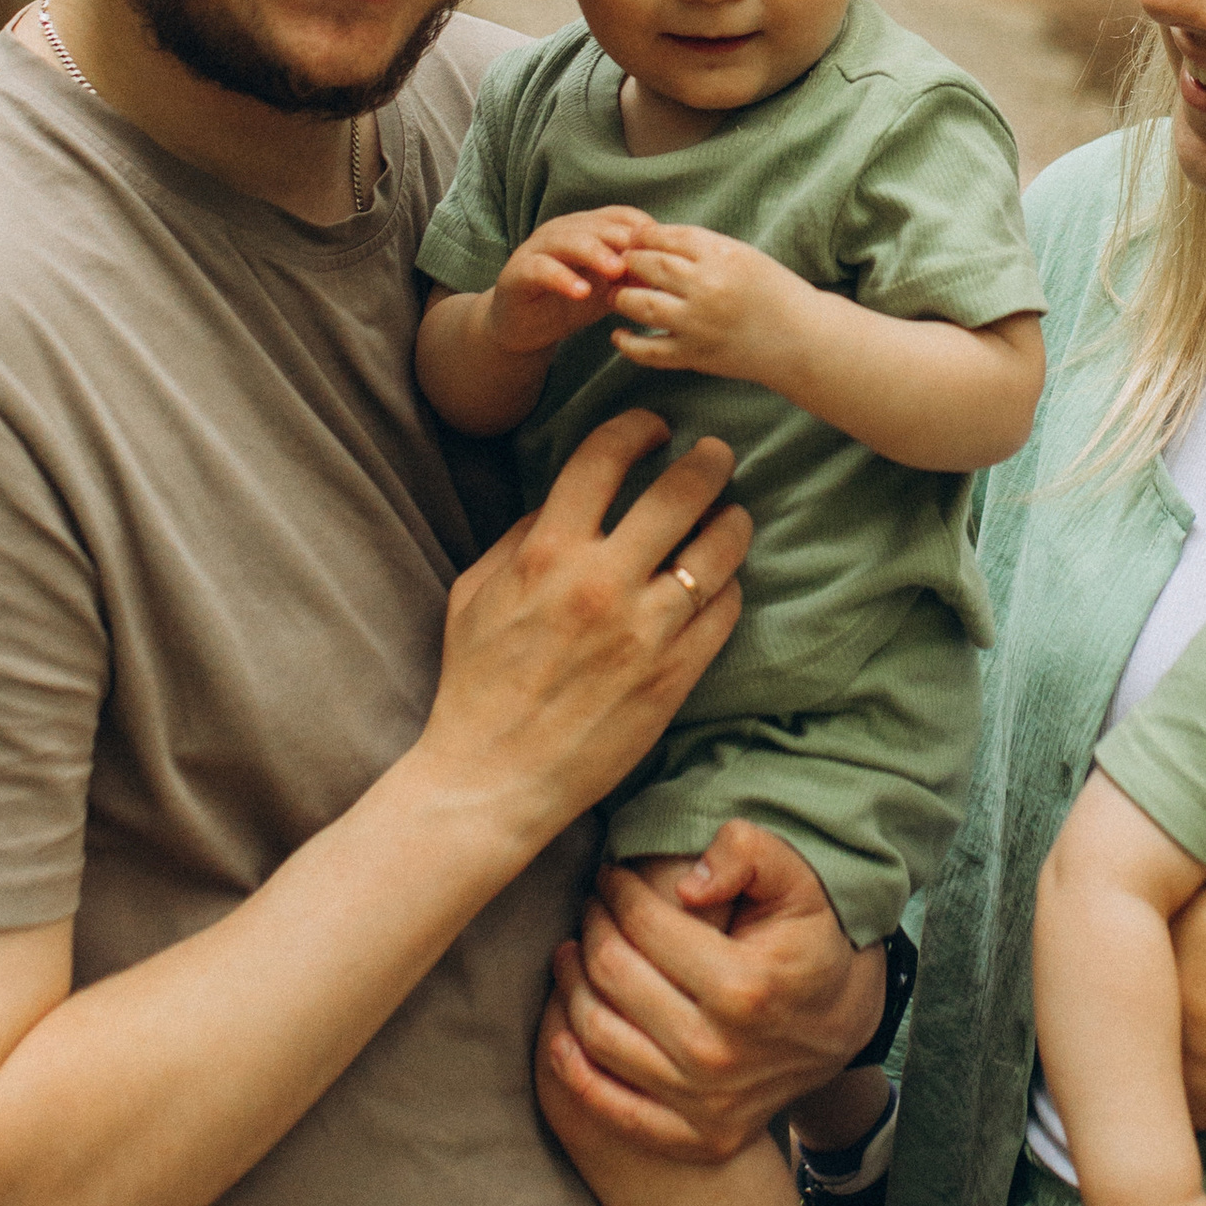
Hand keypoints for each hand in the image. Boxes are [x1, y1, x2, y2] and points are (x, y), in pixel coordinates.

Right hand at [420, 408, 749, 842]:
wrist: (492, 779)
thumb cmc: (476, 685)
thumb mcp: (474, 593)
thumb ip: (520, 536)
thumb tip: (563, 500)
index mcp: (548, 554)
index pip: (606, 456)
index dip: (638, 427)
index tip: (654, 428)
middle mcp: (603, 584)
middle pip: (682, 492)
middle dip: (708, 461)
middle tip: (716, 454)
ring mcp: (646, 632)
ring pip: (719, 549)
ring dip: (732, 521)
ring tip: (729, 515)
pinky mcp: (675, 676)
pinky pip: (724, 612)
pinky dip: (727, 587)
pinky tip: (717, 582)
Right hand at [485, 206, 661, 359]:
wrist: (526, 328)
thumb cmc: (572, 301)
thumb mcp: (609, 289)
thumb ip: (632, 277)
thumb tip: (667, 272)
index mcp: (587, 229)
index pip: (618, 216)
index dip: (641, 228)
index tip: (664, 247)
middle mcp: (562, 231)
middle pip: (595, 225)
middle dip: (621, 239)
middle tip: (642, 257)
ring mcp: (537, 249)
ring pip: (567, 240)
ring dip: (594, 253)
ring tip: (615, 270)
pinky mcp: (517, 272)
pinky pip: (540, 269)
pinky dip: (561, 278)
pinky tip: (580, 291)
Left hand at [539, 820, 884, 1162]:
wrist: (842, 1026)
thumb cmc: (811, 944)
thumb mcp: (799, 881)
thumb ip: (748, 854)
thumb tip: (685, 885)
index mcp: (743, 987)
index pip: (644, 927)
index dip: (617, 892)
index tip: (610, 877)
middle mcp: (719, 1052)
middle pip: (613, 978)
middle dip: (591, 931)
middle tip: (591, 910)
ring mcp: (708, 1103)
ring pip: (598, 1037)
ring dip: (571, 988)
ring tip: (572, 955)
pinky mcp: (700, 1138)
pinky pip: (612, 1108)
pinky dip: (574, 1070)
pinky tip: (563, 1030)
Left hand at [614, 226, 812, 390]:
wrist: (802, 339)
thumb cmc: (774, 292)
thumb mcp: (743, 256)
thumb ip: (703, 249)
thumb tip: (654, 242)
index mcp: (722, 255)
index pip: (668, 237)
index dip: (644, 236)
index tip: (634, 239)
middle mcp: (707, 287)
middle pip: (649, 266)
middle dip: (630, 263)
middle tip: (620, 264)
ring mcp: (698, 323)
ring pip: (641, 305)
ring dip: (622, 298)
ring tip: (619, 296)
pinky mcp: (695, 355)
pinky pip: (650, 351)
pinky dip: (628, 345)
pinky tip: (618, 336)